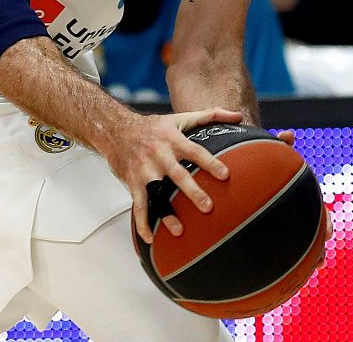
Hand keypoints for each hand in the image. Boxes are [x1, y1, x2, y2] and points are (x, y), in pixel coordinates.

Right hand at [100, 107, 242, 243]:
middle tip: (208, 207)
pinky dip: (142, 222)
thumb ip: (210, 116)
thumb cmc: (151, 126)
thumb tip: (237, 116)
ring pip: (156, 193)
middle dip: (192, 191)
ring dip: (166, 212)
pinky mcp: (132, 182)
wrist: (114, 129)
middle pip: (177, 174)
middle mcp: (159, 155)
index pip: (194, 151)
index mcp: (172, 140)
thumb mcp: (179, 117)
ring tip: (179, 230)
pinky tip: (150, 238)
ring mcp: (144, 170)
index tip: (225, 175)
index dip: (209, 162)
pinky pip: (138, 205)